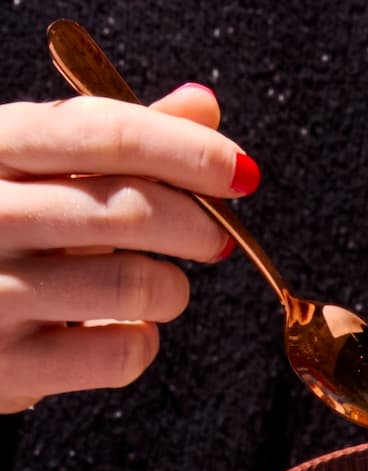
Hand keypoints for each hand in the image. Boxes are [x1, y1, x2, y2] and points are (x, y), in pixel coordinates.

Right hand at [0, 84, 258, 414]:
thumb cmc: (5, 228)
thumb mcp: (42, 167)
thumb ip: (118, 138)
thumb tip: (204, 105)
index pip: (104, 133)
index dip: (188, 151)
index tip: (241, 173)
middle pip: (130, 210)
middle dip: (198, 224)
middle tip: (215, 237)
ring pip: (135, 285)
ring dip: (171, 289)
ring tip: (159, 287)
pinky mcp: (8, 365)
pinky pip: (119, 353)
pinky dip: (140, 341)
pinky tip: (120, 328)